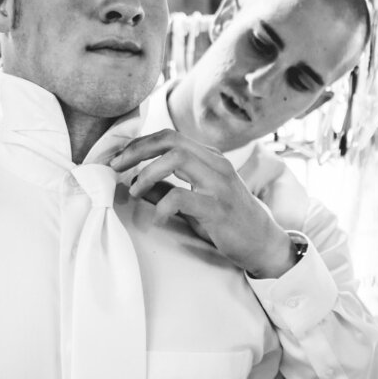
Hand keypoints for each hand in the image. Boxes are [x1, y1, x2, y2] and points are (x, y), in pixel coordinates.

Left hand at [107, 129, 296, 276]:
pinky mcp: (218, 208)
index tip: (118, 159)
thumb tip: (133, 184)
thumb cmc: (225, 221)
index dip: (139, 144)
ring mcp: (219, 184)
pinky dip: (162, 207)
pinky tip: (156, 220)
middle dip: (136, 151)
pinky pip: (183, 198)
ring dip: (147, 174)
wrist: (262, 242)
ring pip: (176, 159)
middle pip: (170, 141)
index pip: (169, 137)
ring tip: (134, 192)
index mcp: (208, 158)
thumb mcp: (192, 201)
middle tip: (115, 168)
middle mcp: (215, 164)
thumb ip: (166, 190)